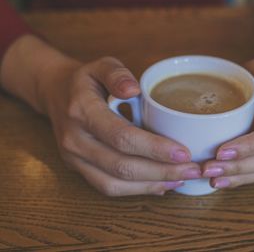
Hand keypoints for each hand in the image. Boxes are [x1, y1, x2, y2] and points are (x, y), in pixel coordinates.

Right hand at [43, 57, 200, 195]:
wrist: (57, 95)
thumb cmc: (87, 81)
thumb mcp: (101, 66)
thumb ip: (117, 74)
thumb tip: (134, 90)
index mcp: (82, 110)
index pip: (121, 136)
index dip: (154, 148)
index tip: (184, 152)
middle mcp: (75, 140)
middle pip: (122, 166)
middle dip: (161, 171)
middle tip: (193, 170)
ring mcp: (74, 159)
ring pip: (115, 183)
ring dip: (152, 185)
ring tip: (182, 179)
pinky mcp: (80, 170)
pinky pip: (108, 188)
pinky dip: (137, 190)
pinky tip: (162, 184)